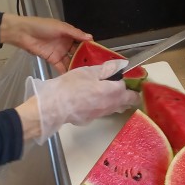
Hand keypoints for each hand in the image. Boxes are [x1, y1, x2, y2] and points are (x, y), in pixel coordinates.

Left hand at [0, 14, 91, 73]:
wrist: (23, 33)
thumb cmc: (42, 26)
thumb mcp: (60, 27)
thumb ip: (75, 33)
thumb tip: (91, 38)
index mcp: (69, 34)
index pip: (82, 41)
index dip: (89, 47)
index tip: (99, 54)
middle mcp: (66, 44)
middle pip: (78, 52)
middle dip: (85, 59)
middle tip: (95, 68)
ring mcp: (59, 52)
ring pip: (71, 60)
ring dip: (77, 66)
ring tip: (87, 74)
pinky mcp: (52, 59)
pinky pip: (61, 66)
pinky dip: (67, 71)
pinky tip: (74, 77)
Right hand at [16, 60, 139, 143]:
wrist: (53, 107)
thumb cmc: (70, 87)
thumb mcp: (89, 72)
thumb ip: (107, 69)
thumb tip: (122, 65)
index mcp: (114, 92)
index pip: (130, 89)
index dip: (128, 81)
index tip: (123, 76)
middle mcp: (111, 106)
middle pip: (129, 102)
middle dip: (129, 94)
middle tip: (120, 85)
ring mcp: (102, 114)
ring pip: (117, 108)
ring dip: (117, 100)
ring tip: (107, 91)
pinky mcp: (92, 119)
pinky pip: (104, 111)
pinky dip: (103, 105)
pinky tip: (92, 98)